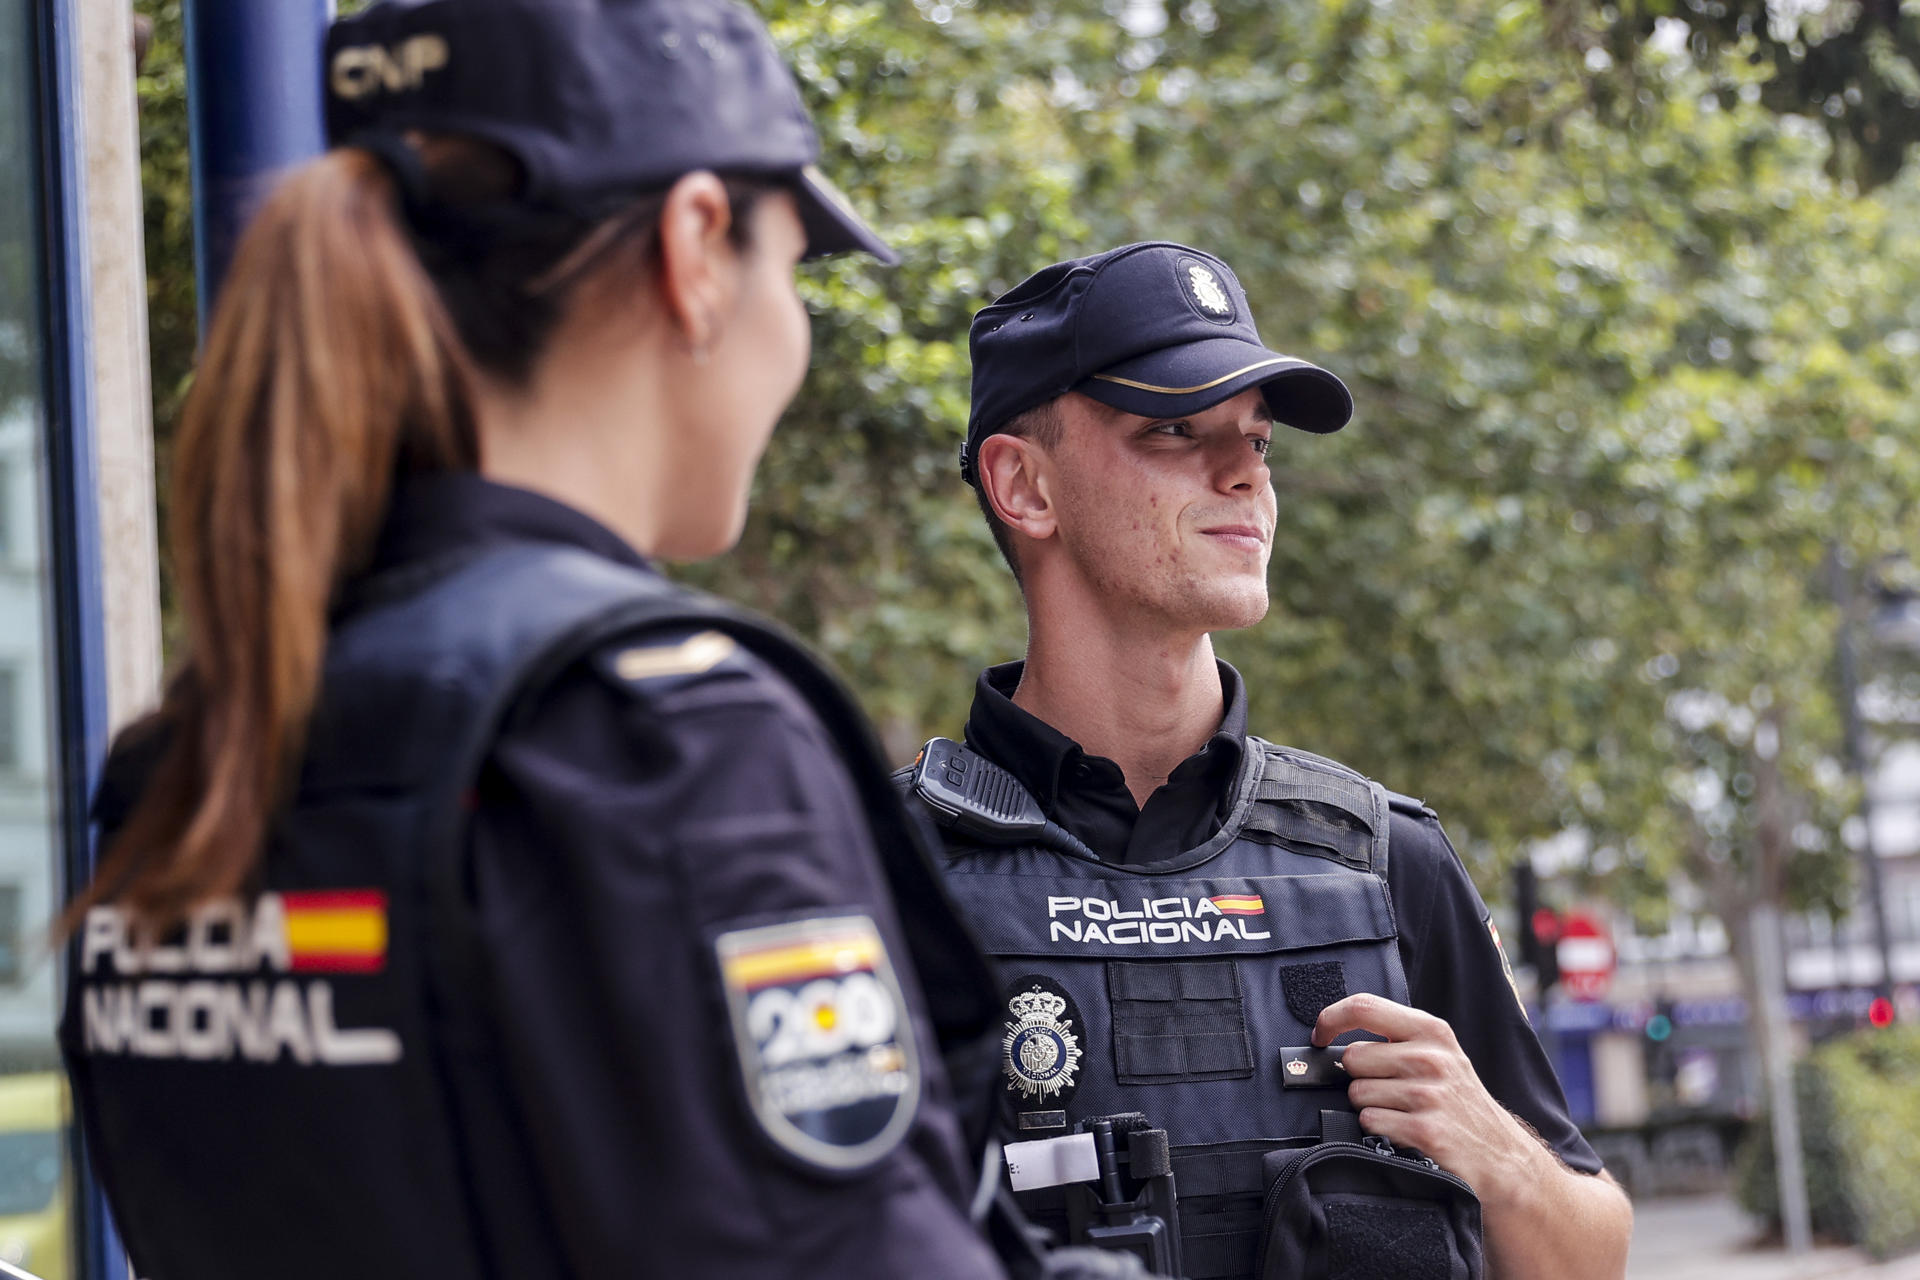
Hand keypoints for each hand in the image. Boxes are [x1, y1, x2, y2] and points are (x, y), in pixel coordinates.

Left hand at [1312, 992, 1547, 1201]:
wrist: (1501, 1156)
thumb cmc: (1459, 1103)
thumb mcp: (1440, 1055)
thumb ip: (1396, 1038)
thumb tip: (1335, 1036)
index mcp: (1431, 1031)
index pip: (1364, 1007)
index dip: (1331, 1019)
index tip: (1319, 1035)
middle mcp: (1430, 1057)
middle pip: (1352, 1057)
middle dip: (1359, 1077)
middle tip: (1388, 1091)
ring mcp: (1428, 1093)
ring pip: (1356, 1092)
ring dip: (1369, 1107)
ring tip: (1402, 1113)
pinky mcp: (1424, 1129)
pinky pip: (1368, 1121)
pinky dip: (1378, 1130)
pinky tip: (1404, 1132)